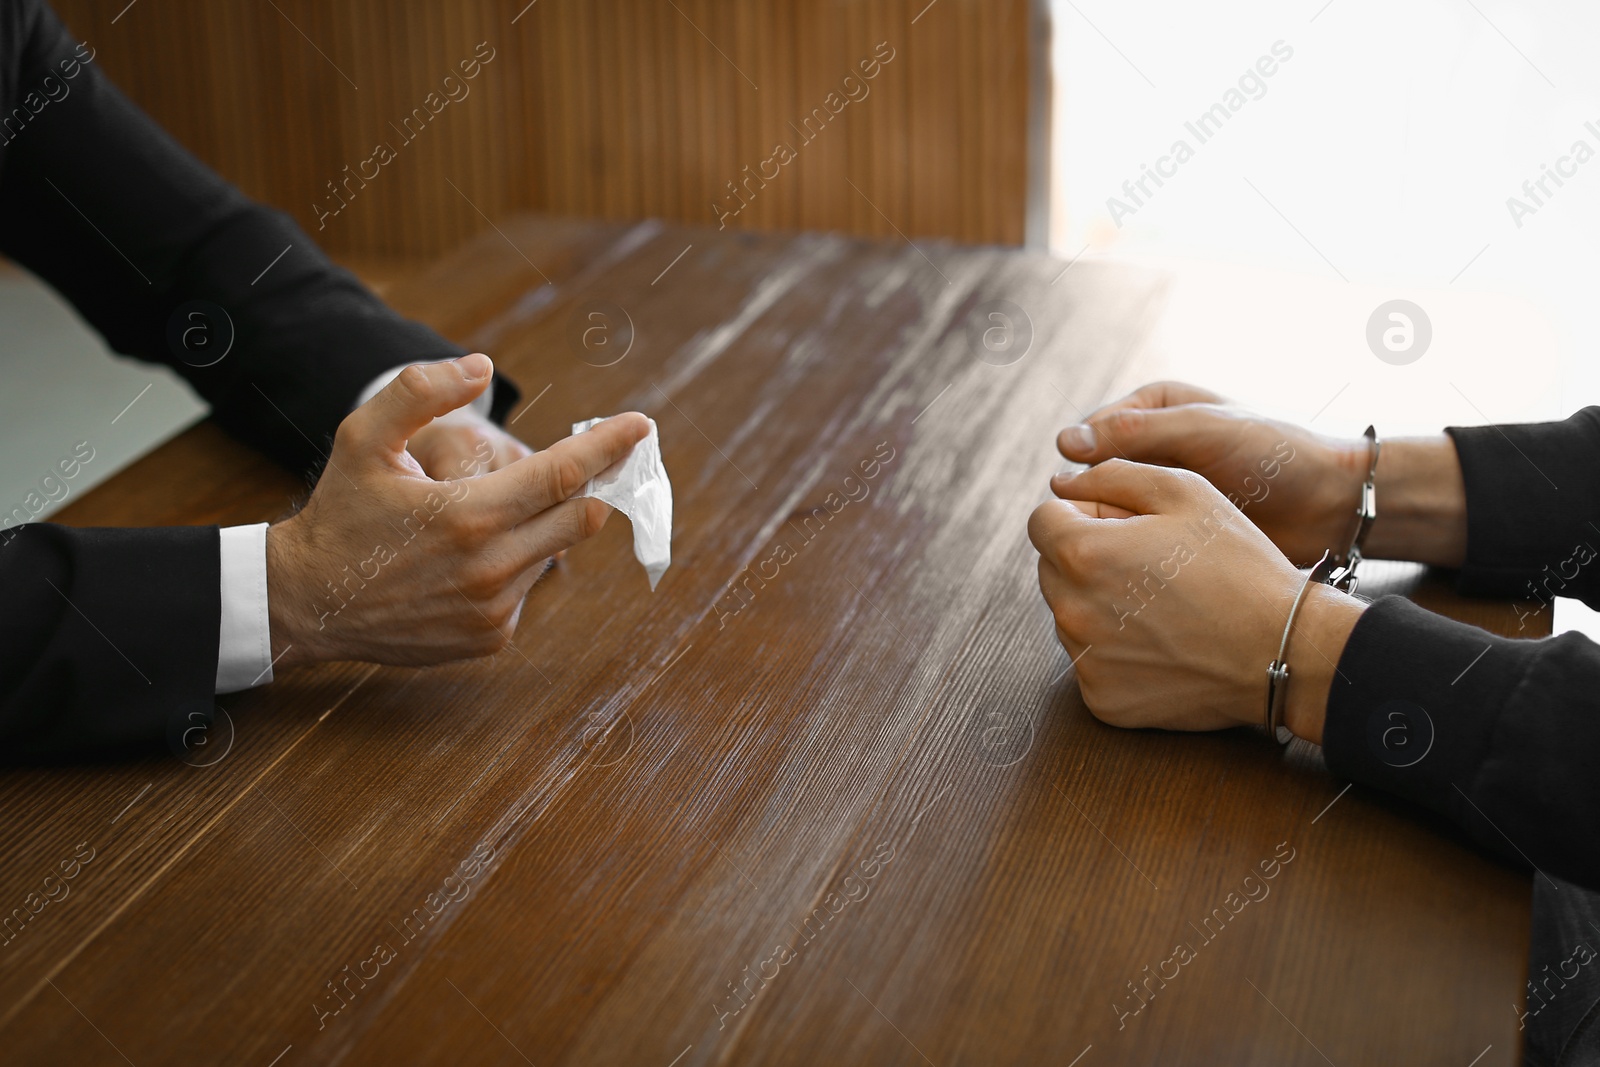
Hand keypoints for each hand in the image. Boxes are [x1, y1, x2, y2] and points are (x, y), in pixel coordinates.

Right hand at [265, 354, 648, 668]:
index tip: (642, 426)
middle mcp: (490, 569)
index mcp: (467, 516)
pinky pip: (529, 587)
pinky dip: (518, 561)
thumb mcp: (363, 438)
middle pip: (579, 517)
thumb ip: (420, 391)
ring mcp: (493, 610)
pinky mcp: (491, 637)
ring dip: (544, 524)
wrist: (307, 602)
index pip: (563, 476)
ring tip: (488, 512)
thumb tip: (483, 368)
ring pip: (553, 552)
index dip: (607, 447)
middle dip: (596, 483)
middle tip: (599, 458)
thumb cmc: (339, 514)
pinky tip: (470, 556)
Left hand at [1029, 459, 1364, 741]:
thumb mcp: (1184, 490)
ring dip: (1099, 604)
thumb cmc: (1238, 563)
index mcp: (1083, 554)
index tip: (1122, 524)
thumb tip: (1064, 485)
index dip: (1083, 513)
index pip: (1043, 521)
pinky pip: (1090, 661)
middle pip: (1052, 569)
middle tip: (1148, 565)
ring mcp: (1085, 662)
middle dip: (1087, 558)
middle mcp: (1071, 612)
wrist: (1283, 649)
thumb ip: (1112, 476)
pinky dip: (1115, 650)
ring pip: (1069, 615)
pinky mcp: (1102, 700)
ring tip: (1161, 605)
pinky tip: (1162, 643)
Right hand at [1055, 381, 1371, 566]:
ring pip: (1110, 506)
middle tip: (1105, 523)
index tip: (1083, 491)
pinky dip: (1132, 544)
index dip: (1084, 463)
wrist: (1329, 504)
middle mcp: (1151, 444)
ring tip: (1127, 541)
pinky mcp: (1173, 522)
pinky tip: (1138, 556)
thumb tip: (1065, 444)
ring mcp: (1161, 485)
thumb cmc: (1276, 454)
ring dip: (1112, 523)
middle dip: (1096, 498)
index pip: (1091, 432)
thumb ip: (1135, 434)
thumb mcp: (1202, 431)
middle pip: (1095, 472)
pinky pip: (1135, 533)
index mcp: (1154, 406)